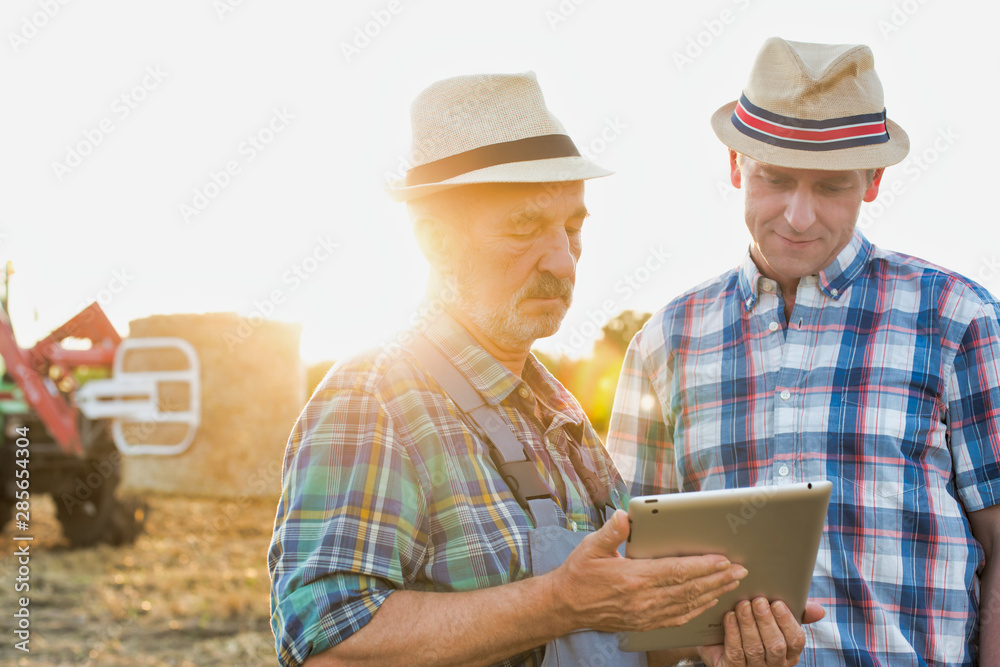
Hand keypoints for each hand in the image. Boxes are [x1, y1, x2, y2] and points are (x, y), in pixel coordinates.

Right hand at [546, 510, 748, 634]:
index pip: (676, 571)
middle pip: (688, 588)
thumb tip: (624, 516)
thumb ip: (611, 532)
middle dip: (717, 579)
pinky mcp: (644, 622)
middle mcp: (643, 598)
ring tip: (731, 583)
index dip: (702, 566)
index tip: (722, 559)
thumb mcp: (591, 547)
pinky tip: (709, 602)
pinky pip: (678, 618)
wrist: (566, 605)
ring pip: (687, 604)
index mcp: (633, 577)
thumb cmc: (579, 574)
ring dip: (712, 593)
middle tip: (739, 570)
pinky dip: (697, 609)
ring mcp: (645, 614)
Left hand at [698, 598, 825, 666]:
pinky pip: (735, 652)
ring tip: (742, 605)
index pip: (795, 640)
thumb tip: (820, 611)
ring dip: (748, 624)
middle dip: (766, 621)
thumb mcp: (778, 620)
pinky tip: (729, 616)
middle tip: (758, 601)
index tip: (777, 603)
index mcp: (790, 653)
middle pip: (775, 645)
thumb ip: (799, 613)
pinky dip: (733, 632)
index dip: (787, 622)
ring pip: (754, 649)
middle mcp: (775, 664)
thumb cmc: (758, 627)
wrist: (724, 644)